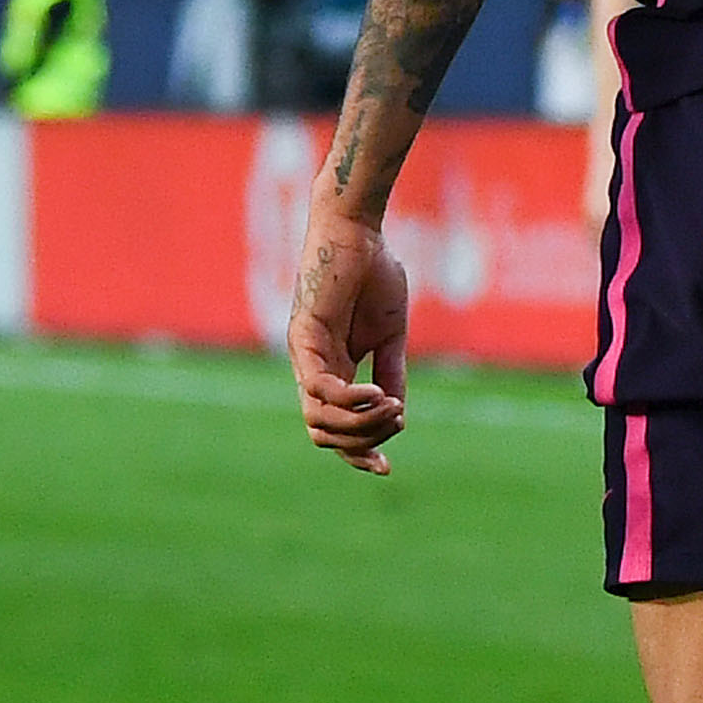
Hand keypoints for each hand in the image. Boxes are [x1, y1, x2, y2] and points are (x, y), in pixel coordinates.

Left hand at [288, 203, 411, 476]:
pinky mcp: (304, 340)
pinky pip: (321, 389)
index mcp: (332, 371)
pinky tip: (378, 394)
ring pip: (319, 421)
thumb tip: (397, 416)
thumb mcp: (390, 335)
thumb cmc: (374, 274)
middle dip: (364, 440)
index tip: (386, 469)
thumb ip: (391, 373)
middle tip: (398, 418)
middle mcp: (311, 371)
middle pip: (325, 435)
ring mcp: (304, 358)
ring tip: (392, 407)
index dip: (358, 454)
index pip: (334, 430)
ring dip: (360, 425)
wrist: (359, 233)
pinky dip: (351, 401)